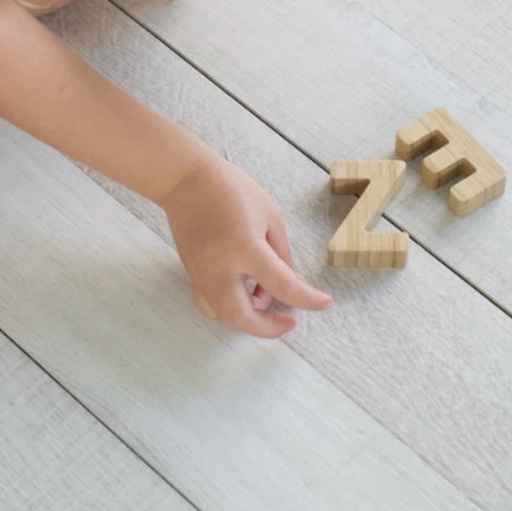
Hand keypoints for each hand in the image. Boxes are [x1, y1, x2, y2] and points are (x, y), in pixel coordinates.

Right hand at [161, 156, 332, 337]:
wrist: (186, 181)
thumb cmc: (231, 189)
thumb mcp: (269, 214)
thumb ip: (281, 252)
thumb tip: (286, 279)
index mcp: (246, 249)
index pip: (283, 286)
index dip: (308, 300)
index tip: (325, 304)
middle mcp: (220, 268)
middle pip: (243, 317)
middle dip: (269, 328)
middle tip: (288, 322)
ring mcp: (202, 274)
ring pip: (223, 316)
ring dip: (248, 320)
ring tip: (264, 302)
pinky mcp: (192, 273)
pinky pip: (208, 304)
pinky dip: (226, 310)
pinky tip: (240, 297)